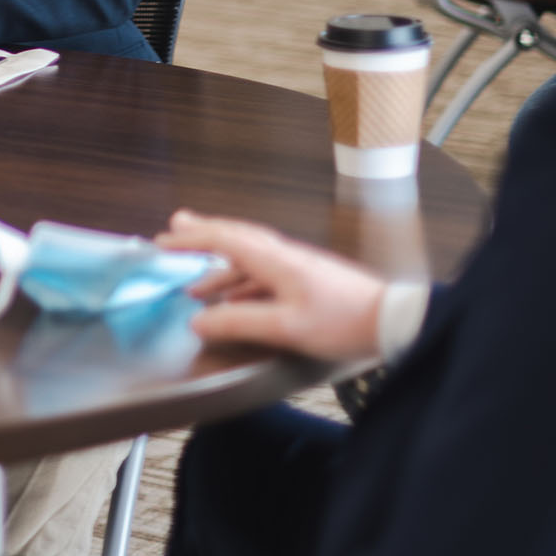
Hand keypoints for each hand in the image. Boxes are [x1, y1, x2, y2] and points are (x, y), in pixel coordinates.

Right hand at [157, 211, 388, 363]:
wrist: (392, 320)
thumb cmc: (341, 321)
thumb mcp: (285, 327)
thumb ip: (239, 322)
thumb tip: (198, 322)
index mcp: (275, 259)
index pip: (223, 239)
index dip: (191, 239)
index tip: (162, 240)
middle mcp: (283, 256)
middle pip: (236, 238)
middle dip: (203, 234)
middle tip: (175, 229)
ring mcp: (297, 267)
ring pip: (249, 258)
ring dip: (220, 266)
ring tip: (195, 281)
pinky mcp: (308, 281)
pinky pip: (263, 275)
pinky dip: (240, 282)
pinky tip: (234, 300)